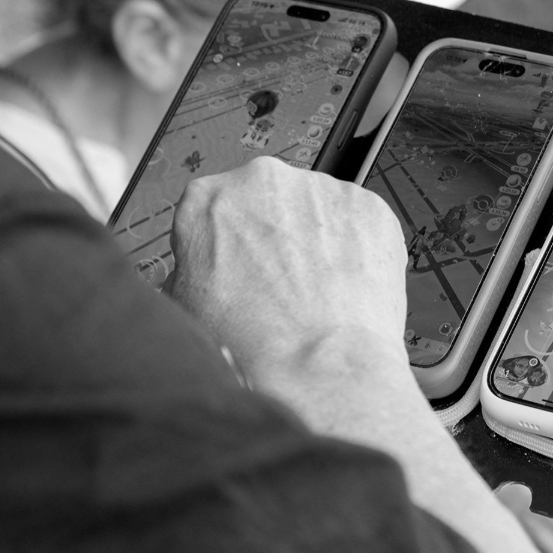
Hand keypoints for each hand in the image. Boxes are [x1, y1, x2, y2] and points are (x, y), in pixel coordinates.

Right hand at [169, 157, 411, 399]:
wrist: (319, 372)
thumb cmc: (251, 349)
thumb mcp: (182, 309)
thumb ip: (188, 271)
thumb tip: (198, 271)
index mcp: (206, 199)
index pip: (214, 211)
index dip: (227, 246)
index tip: (239, 269)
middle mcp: (262, 180)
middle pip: (267, 202)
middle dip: (274, 236)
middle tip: (282, 286)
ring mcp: (321, 189)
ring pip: (316, 211)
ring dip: (316, 242)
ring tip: (318, 295)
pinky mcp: (369, 206)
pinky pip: (359, 223)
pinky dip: (356, 250)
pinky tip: (347, 289)